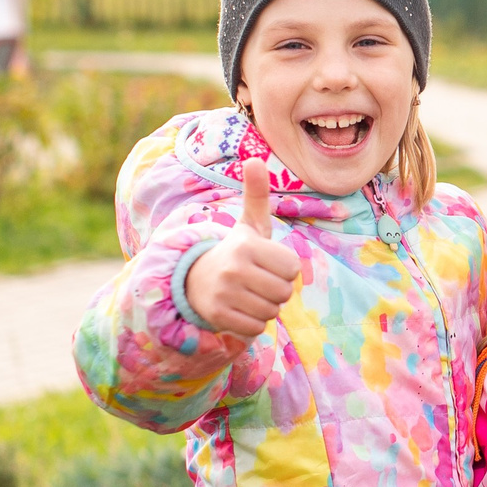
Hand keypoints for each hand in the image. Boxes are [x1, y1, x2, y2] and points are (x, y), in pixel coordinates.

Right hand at [185, 161, 303, 337]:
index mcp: (246, 244)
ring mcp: (223, 293)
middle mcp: (233, 268)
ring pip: (271, 312)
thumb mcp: (248, 224)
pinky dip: (252, 323)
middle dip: (276, 290)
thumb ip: (256, 194)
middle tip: (256, 281)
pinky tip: (238, 309)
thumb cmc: (234, 252)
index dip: (284, 269)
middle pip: (284, 292)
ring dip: (265, 307)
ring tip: (247, 294)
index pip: (293, 268)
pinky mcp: (217, 316)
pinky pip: (255, 328)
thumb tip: (254, 158)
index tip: (265, 263)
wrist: (194, 279)